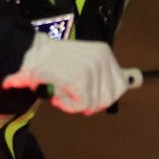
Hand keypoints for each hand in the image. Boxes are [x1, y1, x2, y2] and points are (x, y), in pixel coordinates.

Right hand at [2, 33, 127, 114]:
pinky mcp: (80, 80)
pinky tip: (57, 95)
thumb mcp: (81, 61)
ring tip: (61, 90)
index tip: (87, 94)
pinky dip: (67, 105)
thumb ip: (102, 74)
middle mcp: (102, 58)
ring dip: (74, 103)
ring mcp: (92, 68)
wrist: (26, 54)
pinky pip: (81, 105)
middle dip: (88, 102)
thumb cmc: (51, 62)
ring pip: (93, 104)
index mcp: (104, 53)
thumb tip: (131, 81)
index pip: (120, 86)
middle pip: (107, 98)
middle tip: (69, 93)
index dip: (103, 97)